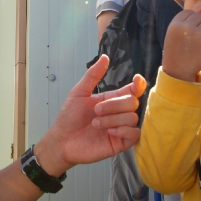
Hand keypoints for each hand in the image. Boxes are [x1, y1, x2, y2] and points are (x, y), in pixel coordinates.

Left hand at [33, 55, 145, 175]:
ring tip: (95, 124)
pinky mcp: (121, 143)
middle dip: (114, 105)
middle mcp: (119, 113)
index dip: (138, 84)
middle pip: (133, 102)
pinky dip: (123, 130)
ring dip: (113, 119)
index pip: (132, 90)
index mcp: (112, 99)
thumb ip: (93, 75)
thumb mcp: (79, 93)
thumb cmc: (69, 117)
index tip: (136, 80)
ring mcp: (121, 128)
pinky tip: (109, 132)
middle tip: (96, 111)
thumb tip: (105, 57)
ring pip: (132, 118)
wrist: (62, 140)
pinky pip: (135, 134)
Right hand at [162, 10, 200, 81]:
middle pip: (200, 16)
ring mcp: (198, 34)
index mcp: (175, 24)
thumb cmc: (175, 52)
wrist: (178, 71)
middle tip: (197, 36)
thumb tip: (200, 14)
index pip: (189, 12)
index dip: (192, 20)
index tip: (191, 29)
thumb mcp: (172, 34)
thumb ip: (182, 23)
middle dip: (200, 24)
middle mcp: (186, 27)